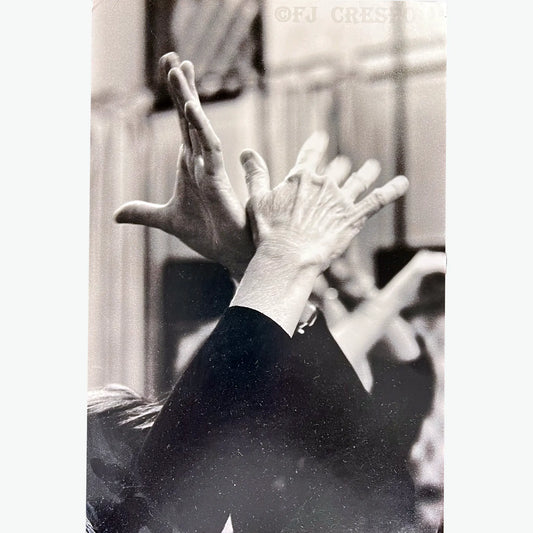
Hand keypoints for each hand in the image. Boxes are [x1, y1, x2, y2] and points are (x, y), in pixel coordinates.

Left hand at [113, 53, 253, 277]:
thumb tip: (116, 214)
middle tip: (174, 57)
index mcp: (191, 165)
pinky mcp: (218, 179)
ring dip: (187, 97)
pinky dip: (199, 127)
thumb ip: (143, 213)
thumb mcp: (166, 221)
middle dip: (181, 87)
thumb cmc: (207, 234)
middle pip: (189, 118)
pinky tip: (189, 108)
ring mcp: (210, 168)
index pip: (182, 126)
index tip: (172, 71)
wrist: (228, 253)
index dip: (177, 99)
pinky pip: (209, 148)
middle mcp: (201, 161)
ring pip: (197, 126)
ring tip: (179, 68)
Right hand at [241, 131, 408, 272]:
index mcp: (301, 178)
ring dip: (366, 173)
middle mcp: (324, 184)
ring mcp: (341, 200)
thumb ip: (255, 174)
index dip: (316, 144)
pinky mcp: (354, 217)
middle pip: (336, 169)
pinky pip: (378, 200)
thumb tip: (246, 152)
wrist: (288, 256)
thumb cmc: (269, 231)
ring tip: (372, 166)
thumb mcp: (256, 200)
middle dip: (339, 167)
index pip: (310, 153)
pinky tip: (403, 182)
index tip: (321, 136)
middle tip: (343, 164)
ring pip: (358, 181)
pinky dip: (392, 190)